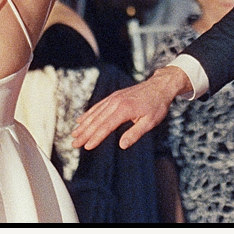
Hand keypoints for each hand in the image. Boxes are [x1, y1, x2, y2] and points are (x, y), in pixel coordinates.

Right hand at [70, 67, 186, 152]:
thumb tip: (122, 145)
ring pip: (95, 113)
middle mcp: (116, 103)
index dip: (96, 138)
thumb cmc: (157, 106)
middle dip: (85, 133)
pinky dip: (88, 114)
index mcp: (125, 110)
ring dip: (83, 125)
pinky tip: (81, 120)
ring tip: (74, 135)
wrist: (160, 86)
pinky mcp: (113, 96)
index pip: (106, 126)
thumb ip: (135, 133)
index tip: (87, 147)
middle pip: (97, 121)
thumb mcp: (150, 122)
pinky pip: (98, 106)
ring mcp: (113, 98)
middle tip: (74, 144)